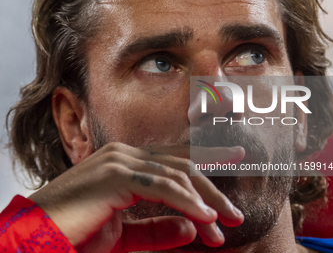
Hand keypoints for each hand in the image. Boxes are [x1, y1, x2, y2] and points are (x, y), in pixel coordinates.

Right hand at [29, 142, 244, 251]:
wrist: (37, 239)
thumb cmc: (78, 234)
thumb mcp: (126, 235)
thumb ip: (157, 228)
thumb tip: (191, 226)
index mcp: (126, 162)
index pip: (174, 157)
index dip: (208, 155)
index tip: (235, 157)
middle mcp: (124, 154)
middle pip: (182, 165)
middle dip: (213, 188)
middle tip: (235, 213)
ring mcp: (119, 161)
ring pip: (177, 174)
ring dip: (205, 201)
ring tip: (223, 225)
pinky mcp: (115, 175)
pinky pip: (162, 186)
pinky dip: (187, 202)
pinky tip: (205, 219)